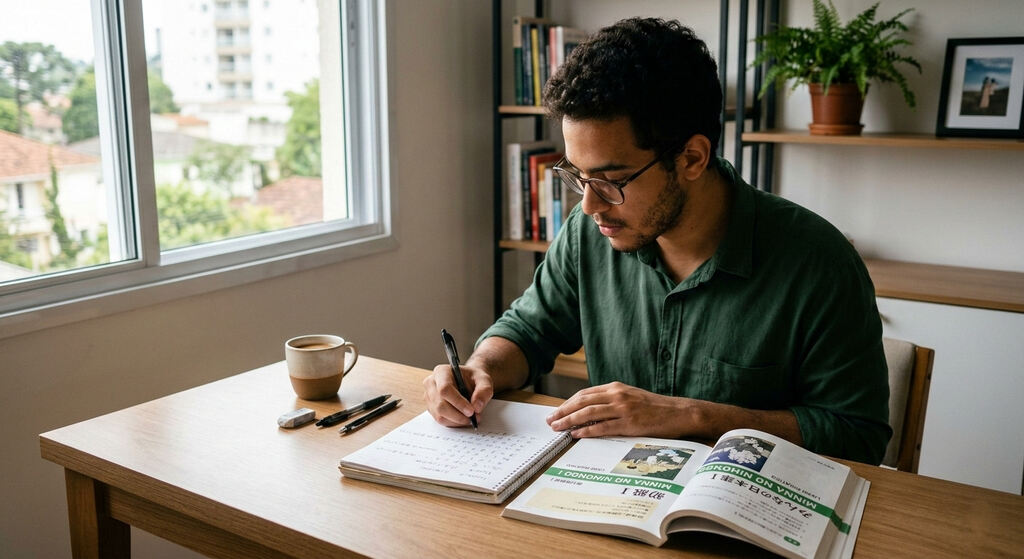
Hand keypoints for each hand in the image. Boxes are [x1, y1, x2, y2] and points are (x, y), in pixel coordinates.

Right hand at [423, 363, 493, 426]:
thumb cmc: (474, 378)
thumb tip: (477, 406)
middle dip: (458, 415)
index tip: (471, 411)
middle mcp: (431, 383)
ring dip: (457, 421)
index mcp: (442, 372)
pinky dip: (454, 423)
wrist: (470, 382)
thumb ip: (484, 391)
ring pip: (440, 415)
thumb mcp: (484, 380)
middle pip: (440, 405)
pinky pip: (441, 420)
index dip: (458, 402)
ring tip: (471, 418)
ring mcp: (429, 397)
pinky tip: (463, 419)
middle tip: (473, 418)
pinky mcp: (431, 408)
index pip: (445, 389)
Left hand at [546, 382, 699, 438]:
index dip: (567, 403)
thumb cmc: (654, 408)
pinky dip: (587, 430)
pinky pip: (603, 427)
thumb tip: (589, 411)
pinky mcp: (630, 423)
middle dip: (563, 411)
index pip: (584, 394)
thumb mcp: (631, 398)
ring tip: (558, 427)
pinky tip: (576, 434)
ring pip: (589, 412)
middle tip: (550, 420)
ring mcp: (624, 408)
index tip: (556, 411)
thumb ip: (611, 401)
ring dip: (570, 420)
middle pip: (582, 401)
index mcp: (616, 387)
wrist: (678, 413)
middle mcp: (617, 395)